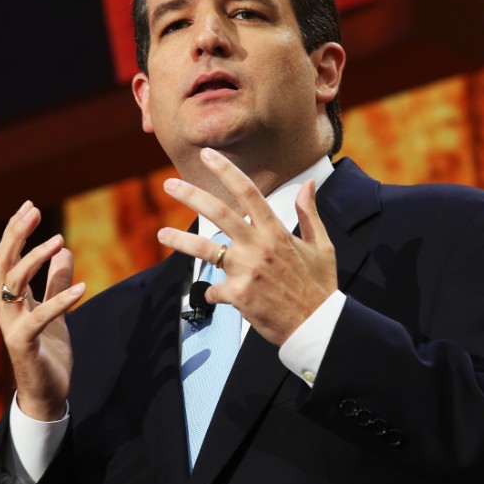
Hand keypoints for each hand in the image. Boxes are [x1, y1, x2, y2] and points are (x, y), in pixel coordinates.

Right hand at [0, 201, 85, 420]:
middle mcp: (6, 308)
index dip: (15, 230)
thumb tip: (65, 250)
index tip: (28, 205)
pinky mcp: (24, 344)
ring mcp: (12, 325)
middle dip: (17, 234)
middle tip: (34, 210)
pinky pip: (41, 318)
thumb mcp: (57, 310)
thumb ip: (56, 282)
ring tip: (58, 240)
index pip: (7, 256)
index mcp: (12, 298)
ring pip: (14, 283)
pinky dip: (60, 301)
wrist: (46, 393)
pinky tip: (82, 288)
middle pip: (4, 263)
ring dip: (36, 259)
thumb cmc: (47, 352)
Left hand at [157, 148, 337, 345]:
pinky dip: (214, 292)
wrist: (317, 327)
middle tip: (170, 184)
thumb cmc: (319, 287)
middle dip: (191, 195)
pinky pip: (214, 289)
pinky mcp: (239, 295)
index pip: (248, 192)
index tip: (207, 156)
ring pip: (205, 249)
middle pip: (219, 213)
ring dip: (179, 240)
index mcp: (277, 233)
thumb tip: (309, 184)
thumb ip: (309, 213)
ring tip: (161, 233)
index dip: (226, 170)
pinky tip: (218, 295)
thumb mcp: (322, 246)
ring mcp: (247, 271)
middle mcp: (259, 247)